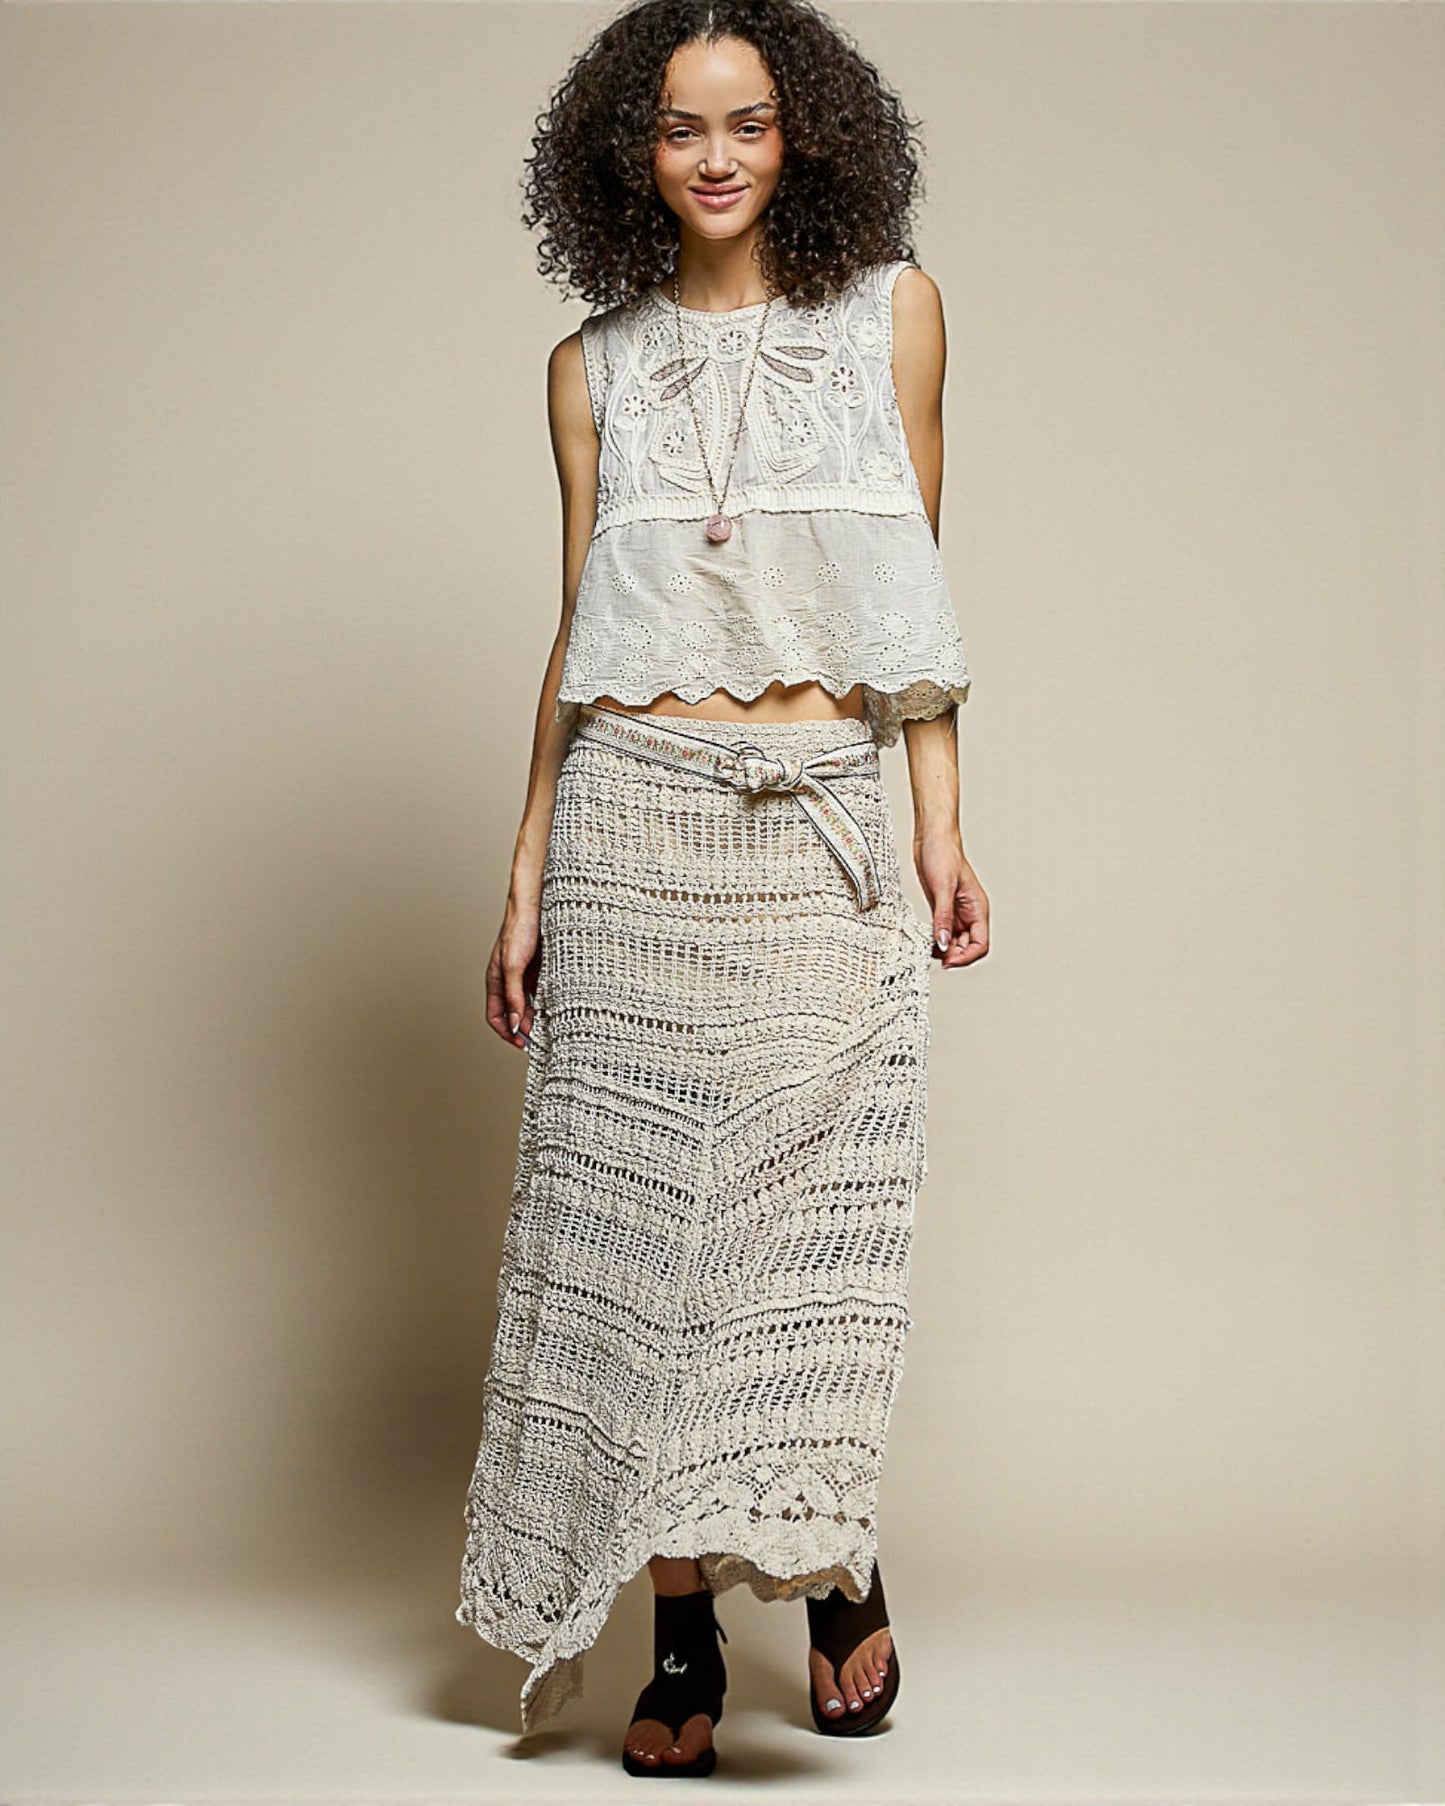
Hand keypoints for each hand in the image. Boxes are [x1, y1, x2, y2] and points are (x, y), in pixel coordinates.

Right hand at [487, 887, 542, 1048]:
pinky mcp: (540, 971)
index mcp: (495, 981)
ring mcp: (525, 977)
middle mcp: (509, 981)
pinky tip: (556, 1008)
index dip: (506, 1032)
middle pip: (513, 1014)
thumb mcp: (514, 966)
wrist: (537, 907)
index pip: (495, 1016)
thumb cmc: (519, 930)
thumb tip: (515, 1023)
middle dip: (524, 1028)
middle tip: (540, 1039)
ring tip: (549, 1027)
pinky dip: (547, 1004)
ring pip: (529, 1005)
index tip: (521, 1043)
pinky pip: (542, 993)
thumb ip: (513, 996)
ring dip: (537, 1017)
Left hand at [915, 835, 988, 969]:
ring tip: (928, 949)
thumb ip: (944, 918)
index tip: (948, 961)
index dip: (966, 957)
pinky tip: (925, 939)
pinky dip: (935, 939)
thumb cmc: (943, 854)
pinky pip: (942, 932)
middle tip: (935, 958)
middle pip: (968, 947)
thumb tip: (943, 943)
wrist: (931, 838)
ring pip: (955, 942)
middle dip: (954, 956)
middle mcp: (969, 913)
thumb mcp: (942, 888)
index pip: (980, 944)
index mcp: (978, 908)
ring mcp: (956, 912)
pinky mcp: (942, 909)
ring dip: (944, 950)